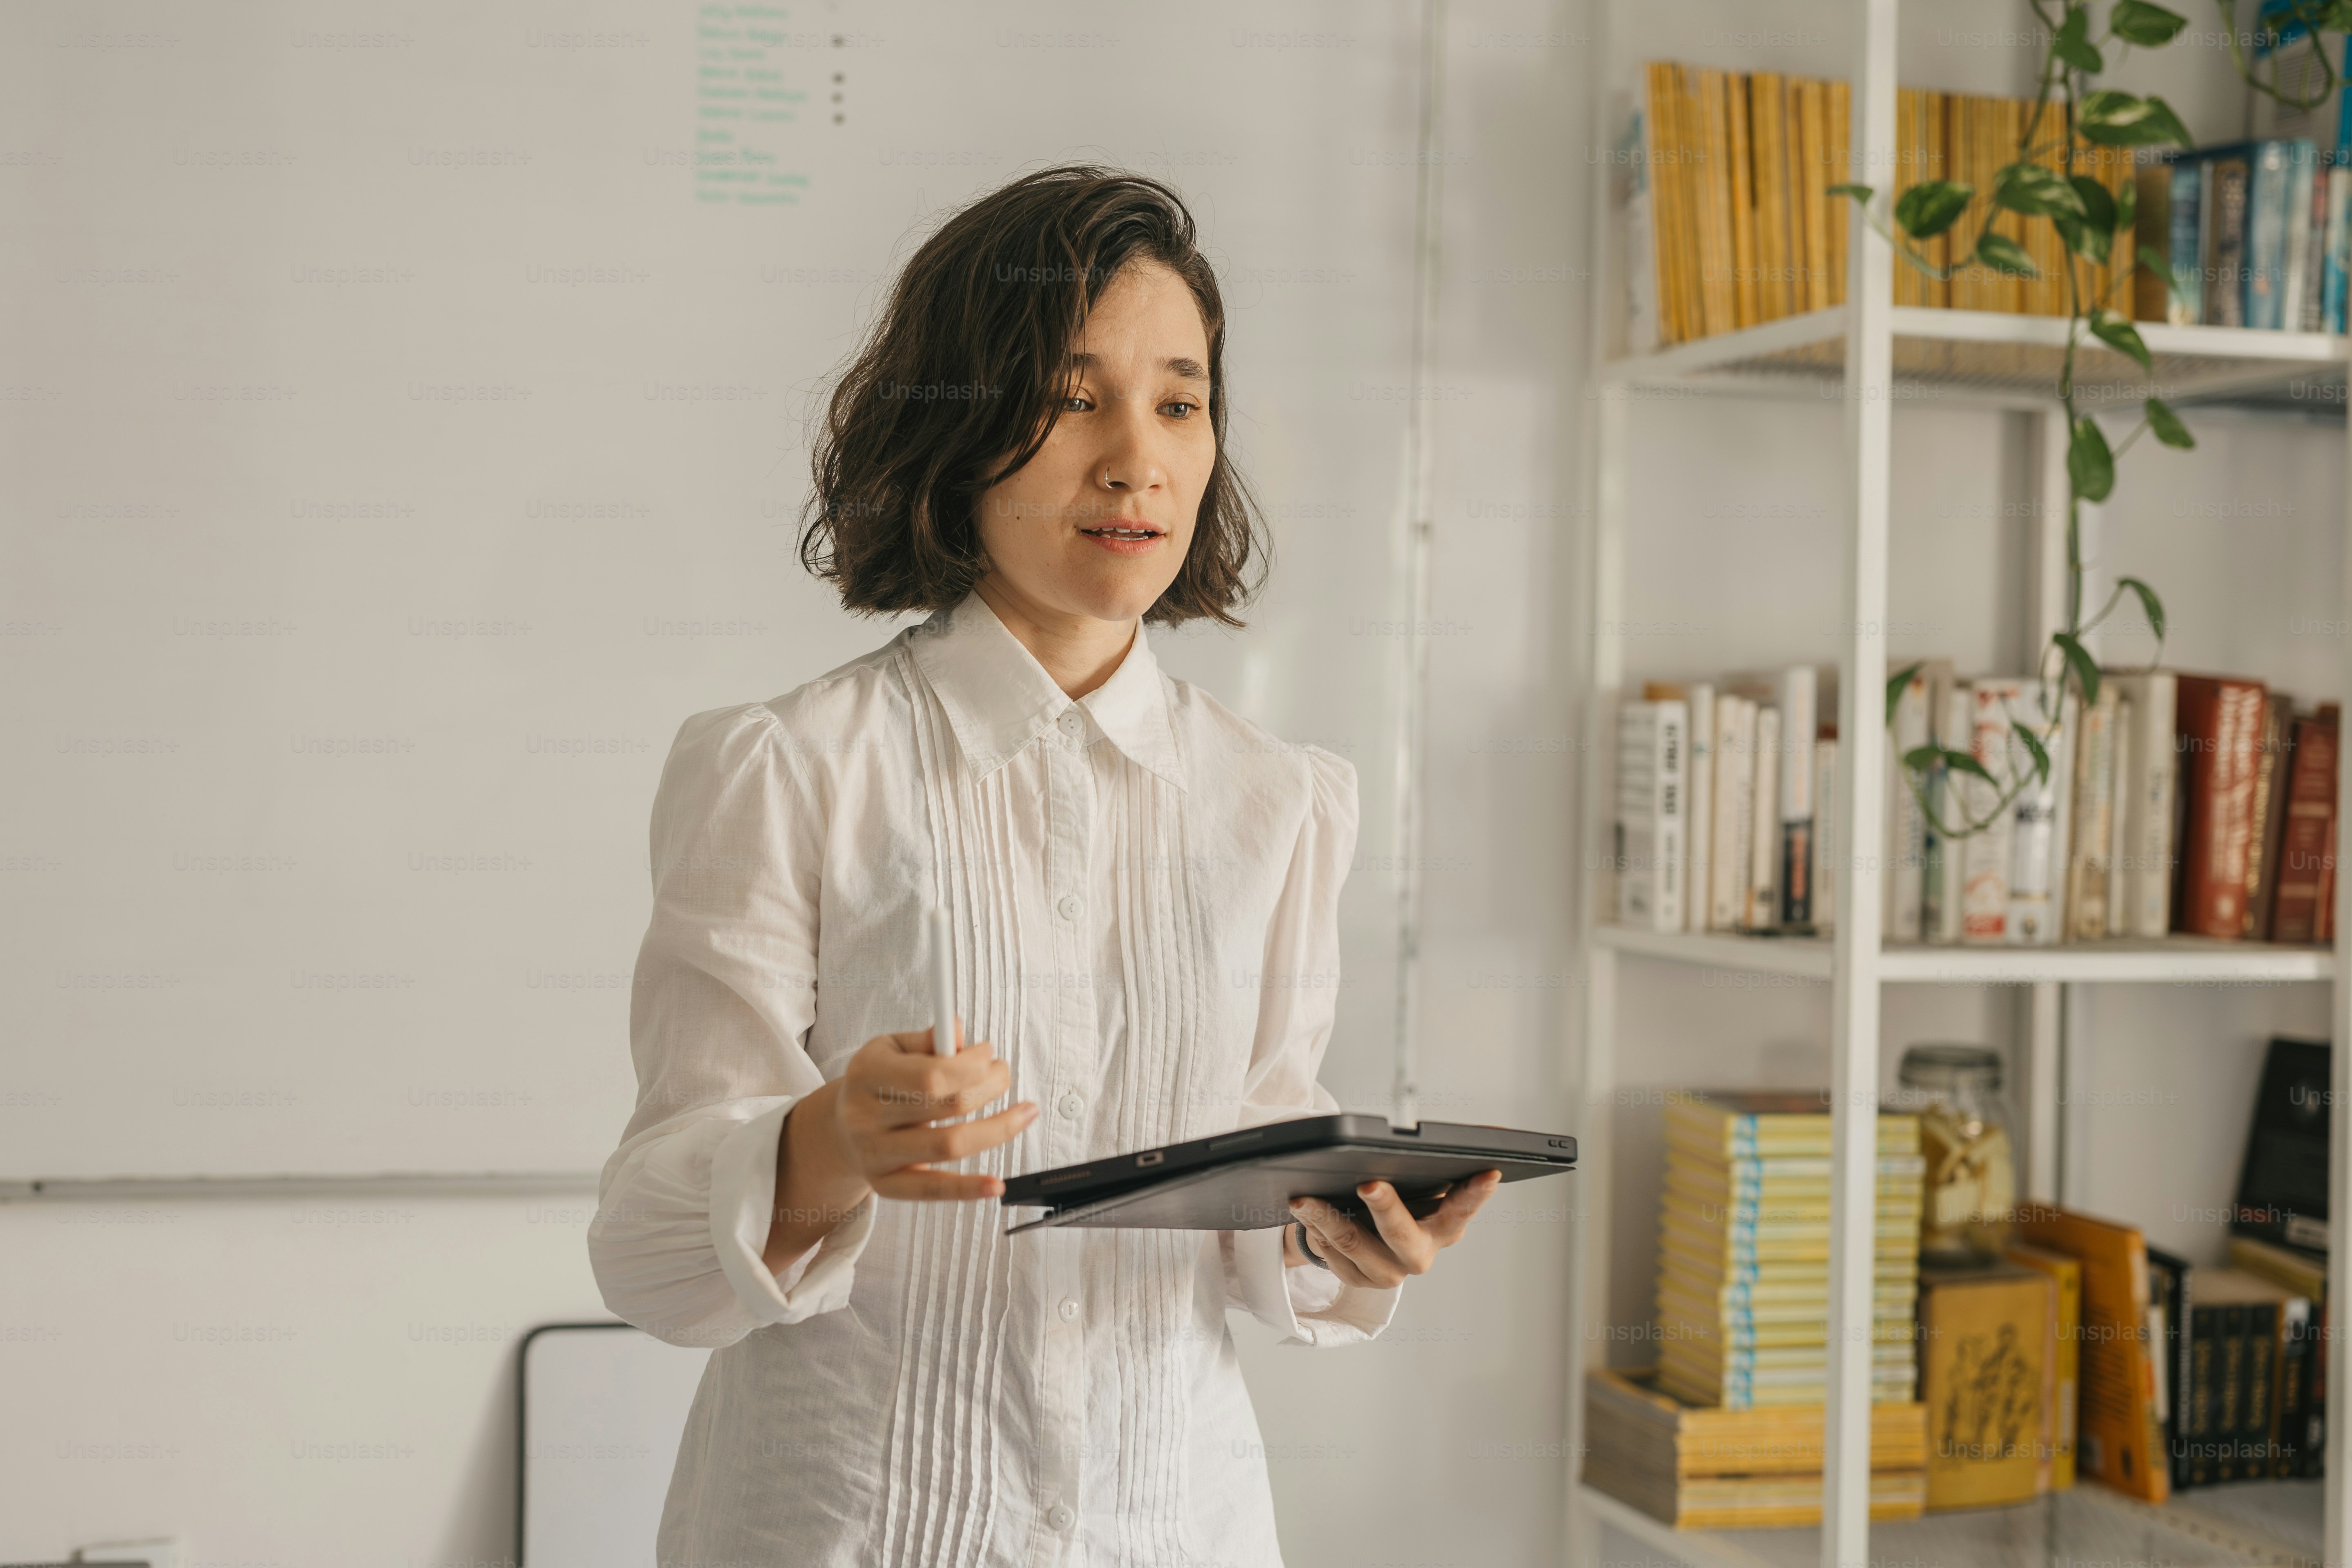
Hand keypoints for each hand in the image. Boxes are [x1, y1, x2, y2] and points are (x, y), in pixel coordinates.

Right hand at [762, 1020, 1035, 1271]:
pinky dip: (968, 1189)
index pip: (931, 1075)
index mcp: (866, 1074)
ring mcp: (875, 1155)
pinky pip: (932, 1190)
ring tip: (1024, 1112)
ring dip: (998, 1129)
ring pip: (947, 1147)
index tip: (989, 1054)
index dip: (971, 1065)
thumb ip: (926, 1039)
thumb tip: (958, 1033)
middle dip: (990, 1087)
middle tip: (1003, 1075)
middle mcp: (866, 1118)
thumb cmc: (876, 1081)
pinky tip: (996, 1185)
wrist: (840, 1128)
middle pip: (947, 1107)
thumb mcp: (890, 1047)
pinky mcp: (886, 1186)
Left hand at [1286, 1171, 1501, 1288]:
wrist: (1371, 1234)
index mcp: (1445, 1227)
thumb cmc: (1403, 1199)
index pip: (1463, 1208)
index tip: (1487, 1173)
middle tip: (1368, 1183)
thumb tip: (1466, 1135)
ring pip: (1354, 1244)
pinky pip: (1332, 1255)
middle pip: (1402, 1234)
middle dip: (1385, 1207)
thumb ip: (1433, 1166)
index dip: (1476, 1193)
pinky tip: (1305, 1212)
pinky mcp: (1358, 1281)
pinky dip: (1316, 1229)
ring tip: (1304, 1197)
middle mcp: (1419, 1254)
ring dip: (1326, 1217)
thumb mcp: (1422, 1185)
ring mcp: (1388, 1272)